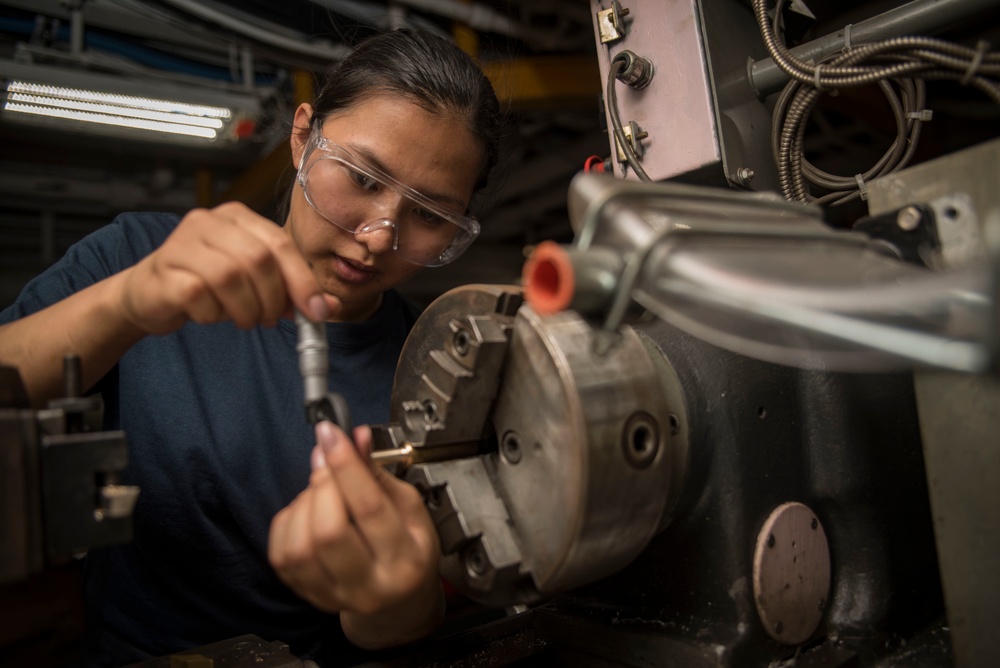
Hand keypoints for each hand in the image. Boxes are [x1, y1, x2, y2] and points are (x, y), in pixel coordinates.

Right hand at [119, 202, 337, 334]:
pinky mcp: (163, 270)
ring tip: (243, 319)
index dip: (302, 280)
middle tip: (270, 319)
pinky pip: (199, 295)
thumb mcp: (255, 283)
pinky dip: (213, 314)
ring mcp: (181, 243)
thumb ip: (291, 291)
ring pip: (230, 277)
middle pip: (258, 259)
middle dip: (272, 298)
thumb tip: (327, 307)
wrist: (149, 293)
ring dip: (245, 309)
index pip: (280, 244)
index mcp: (237, 217)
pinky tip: (210, 314)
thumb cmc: (207, 283)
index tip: (315, 312)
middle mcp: (208, 221)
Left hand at [268, 422, 443, 648]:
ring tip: (321, 491)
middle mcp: (369, 586)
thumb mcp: (409, 507)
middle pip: (329, 531)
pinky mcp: (307, 595)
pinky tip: (307, 512)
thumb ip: (378, 473)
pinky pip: (281, 555)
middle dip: (323, 483)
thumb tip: (356, 438)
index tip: (331, 432)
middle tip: (328, 461)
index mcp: (404, 560)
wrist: (396, 599)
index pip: (369, 508)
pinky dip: (289, 522)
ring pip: (300, 547)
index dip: (346, 464)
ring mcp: (334, 595)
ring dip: (304, 504)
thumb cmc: (408, 548)